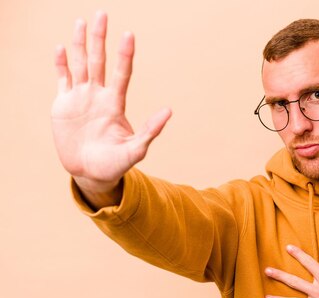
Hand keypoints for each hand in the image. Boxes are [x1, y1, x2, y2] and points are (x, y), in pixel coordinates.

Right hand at [51, 11, 170, 194]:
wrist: (90, 173)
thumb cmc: (115, 164)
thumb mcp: (135, 150)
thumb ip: (150, 131)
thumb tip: (169, 110)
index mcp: (115, 103)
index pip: (122, 73)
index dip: (125, 55)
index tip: (129, 35)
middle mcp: (99, 95)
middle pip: (99, 61)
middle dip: (99, 38)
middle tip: (102, 14)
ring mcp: (80, 97)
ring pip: (80, 64)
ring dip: (80, 44)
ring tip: (81, 22)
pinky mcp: (63, 103)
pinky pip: (62, 79)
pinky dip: (61, 64)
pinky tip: (62, 48)